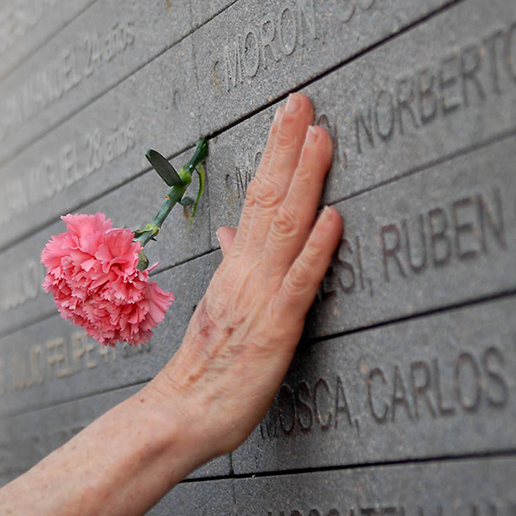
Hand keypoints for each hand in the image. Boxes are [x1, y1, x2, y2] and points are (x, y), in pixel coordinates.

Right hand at [145, 93, 342, 463]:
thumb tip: (232, 231)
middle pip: (268, 200)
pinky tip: (333, 218)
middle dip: (287, 148)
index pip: (257, 200)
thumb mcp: (219, 306)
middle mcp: (246, 274)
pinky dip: (316, 249)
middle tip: (302, 102)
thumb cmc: (208, 366)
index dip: (277, 156)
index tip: (291, 117)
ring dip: (304, 181)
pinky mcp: (276, 329)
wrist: (182, 413)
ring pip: (284, 230)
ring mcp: (260, 298)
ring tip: (321, 137)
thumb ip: (230, 264)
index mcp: (236, 269)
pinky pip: (298, 284)